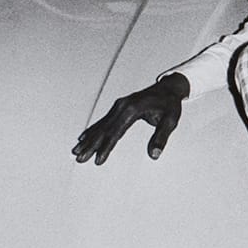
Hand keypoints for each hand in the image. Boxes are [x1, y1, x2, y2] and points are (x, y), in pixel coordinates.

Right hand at [72, 72, 189, 165]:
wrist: (168, 88)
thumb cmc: (170, 104)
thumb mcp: (170, 121)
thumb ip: (161, 137)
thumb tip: (154, 154)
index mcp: (133, 109)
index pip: (116, 132)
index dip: (106, 147)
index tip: (98, 159)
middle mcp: (122, 106)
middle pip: (104, 129)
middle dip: (91, 145)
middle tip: (80, 158)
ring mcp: (119, 106)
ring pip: (101, 125)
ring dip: (88, 139)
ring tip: (76, 151)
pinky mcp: (119, 107)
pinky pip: (103, 121)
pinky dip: (93, 130)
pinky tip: (84, 137)